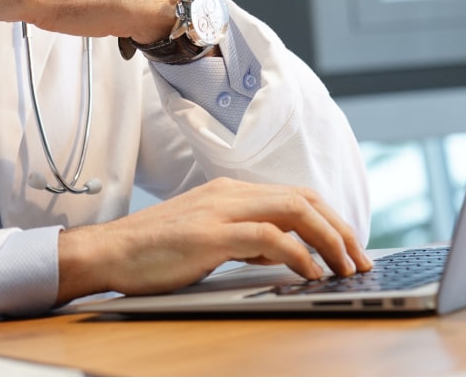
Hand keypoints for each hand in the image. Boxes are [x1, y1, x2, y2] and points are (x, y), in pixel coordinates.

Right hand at [55, 177, 373, 302]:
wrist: (105, 253)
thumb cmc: (150, 253)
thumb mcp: (204, 239)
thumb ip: (241, 239)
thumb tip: (279, 254)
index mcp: (228, 192)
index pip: (295, 196)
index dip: (329, 219)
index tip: (348, 246)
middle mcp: (229, 194)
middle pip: (304, 199)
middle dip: (340, 229)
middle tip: (360, 259)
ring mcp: (220, 211)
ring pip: (295, 211)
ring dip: (330, 240)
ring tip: (346, 268)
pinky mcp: (211, 235)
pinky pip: (271, 238)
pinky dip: (299, 254)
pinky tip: (312, 273)